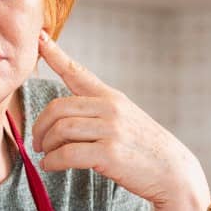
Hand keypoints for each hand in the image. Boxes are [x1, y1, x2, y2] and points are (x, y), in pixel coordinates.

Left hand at [33, 31, 208, 210]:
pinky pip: (67, 153)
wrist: (173, 172)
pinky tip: (51, 166)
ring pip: (61, 130)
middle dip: (40, 126)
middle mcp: (111, 108)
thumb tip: (62, 119)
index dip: (56, 54)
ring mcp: (111, 130)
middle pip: (58, 108)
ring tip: (45, 155)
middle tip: (37, 142)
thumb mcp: (126, 119)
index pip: (78, 72)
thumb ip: (98, 112)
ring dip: (46, 145)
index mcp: (112, 97)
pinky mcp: (109, 154)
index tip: (40, 38)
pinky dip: (53, 161)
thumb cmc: (145, 149)